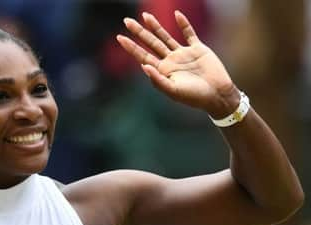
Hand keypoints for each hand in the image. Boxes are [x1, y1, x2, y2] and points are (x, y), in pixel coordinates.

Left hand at [117, 10, 239, 117]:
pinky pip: (189, 34)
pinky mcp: (198, 49)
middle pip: (151, 43)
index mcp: (162, 71)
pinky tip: (177, 14)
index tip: (119, 38)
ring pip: (166, 37)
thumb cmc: (194, 97)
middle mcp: (170, 61)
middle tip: (126, 21)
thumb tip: (142, 66)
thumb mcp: (173, 91)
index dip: (131, 47)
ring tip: (145, 15)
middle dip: (139, 32)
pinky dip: (184, 24)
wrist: (217, 95)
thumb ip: (158, 80)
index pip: (143, 56)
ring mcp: (183, 54)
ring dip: (155, 26)